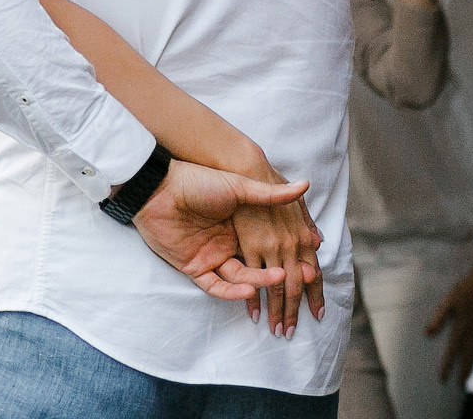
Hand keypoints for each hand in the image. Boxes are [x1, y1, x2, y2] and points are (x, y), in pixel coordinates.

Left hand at [132, 159, 310, 307]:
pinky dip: (232, 291)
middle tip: (303, 278)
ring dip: (260, 281)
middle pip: (258, 269)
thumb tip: (304, 186)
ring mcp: (211, 258)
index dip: (289, 258)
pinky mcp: (194, 268)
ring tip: (279, 277)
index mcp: (240, 228)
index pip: (269, 250)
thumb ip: (269, 193)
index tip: (311, 263)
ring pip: (240, 279)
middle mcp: (228, 245)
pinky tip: (250, 289)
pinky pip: (215, 286)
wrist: (161, 185)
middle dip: (279, 276)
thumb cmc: (199, 181)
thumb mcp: (237, 186)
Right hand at [229, 165, 324, 337]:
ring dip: (276, 312)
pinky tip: (253, 312)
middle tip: (291, 333)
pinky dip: (253, 298)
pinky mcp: (249, 246)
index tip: (318, 315)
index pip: (313, 276)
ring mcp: (270, 248)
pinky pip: (252, 278)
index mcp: (303, 238)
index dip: (316, 297)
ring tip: (275, 330)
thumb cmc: (272, 184)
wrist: (249, 170)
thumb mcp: (297, 205)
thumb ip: (307, 226)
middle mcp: (290, 247)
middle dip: (294, 313)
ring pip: (275, 288)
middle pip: (294, 288)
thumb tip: (319, 243)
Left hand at [426, 267, 472, 383]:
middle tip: (460, 387)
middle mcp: (472, 334)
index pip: (452, 353)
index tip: (442, 379)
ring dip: (471, 367)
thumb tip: (427, 333)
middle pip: (467, 359)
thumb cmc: (463, 291)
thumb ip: (438, 319)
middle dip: (463, 374)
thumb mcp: (447, 302)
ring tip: (467, 377)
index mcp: (461, 329)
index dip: (447, 366)